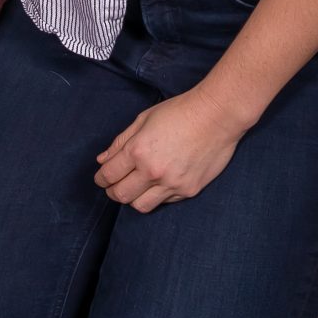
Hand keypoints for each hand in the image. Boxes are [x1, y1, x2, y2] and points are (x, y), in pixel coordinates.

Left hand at [95, 84, 248, 211]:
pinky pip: (165, 202)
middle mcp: (153, 171)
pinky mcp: (189, 191)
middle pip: (121, 195)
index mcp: (138, 150)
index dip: (100, 179)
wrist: (217, 116)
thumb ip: (120, 142)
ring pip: (141, 206)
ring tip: (135, 188)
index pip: (109, 175)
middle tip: (113, 186)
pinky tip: (158, 184)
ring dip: (133, 198)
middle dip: (112, 192)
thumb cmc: (179, 111)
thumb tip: (102, 160)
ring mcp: (172, 184)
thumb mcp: (144, 119)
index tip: (101, 178)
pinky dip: (157, 196)